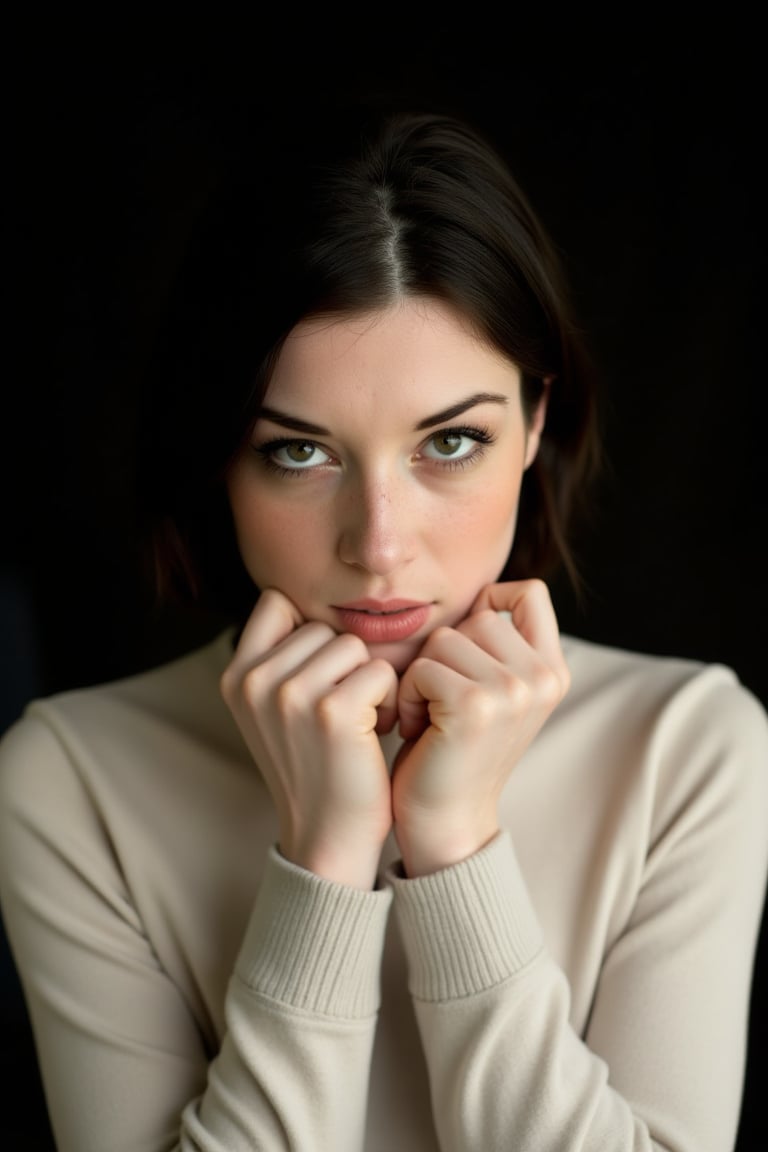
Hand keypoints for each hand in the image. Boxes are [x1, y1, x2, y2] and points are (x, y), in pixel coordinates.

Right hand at [220, 589, 398, 888]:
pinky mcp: (332, 712)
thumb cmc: (313, 764)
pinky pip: (380, 672)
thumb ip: (280, 656)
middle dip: (343, 663)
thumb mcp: (274, 708)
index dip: (309, 630)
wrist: (327, 836)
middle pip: (323, 626)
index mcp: (236, 675)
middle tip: (342, 711)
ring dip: (368, 681)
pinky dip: (388, 700)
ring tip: (358, 722)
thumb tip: (310, 598)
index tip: (321, 674)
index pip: (277, 602)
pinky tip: (375, 732)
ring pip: (354, 646)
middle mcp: (255, 680)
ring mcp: (291, 694)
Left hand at [393, 580, 569, 876]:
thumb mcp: (494, 691)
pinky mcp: (475, 706)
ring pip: (445, 639)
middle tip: (443, 701)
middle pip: (477, 616)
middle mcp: (542, 679)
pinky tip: (418, 728)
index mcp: (552, 671)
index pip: (529, 593)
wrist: (447, 821)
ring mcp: (513, 691)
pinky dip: (407, 695)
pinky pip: (422, 667)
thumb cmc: (456, 749)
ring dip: (422, 675)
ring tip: (431, 715)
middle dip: (446, 653)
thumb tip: (480, 594)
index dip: (491, 602)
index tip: (467, 646)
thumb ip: (498, 646)